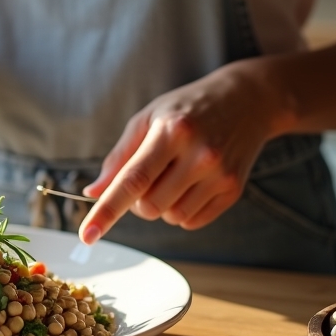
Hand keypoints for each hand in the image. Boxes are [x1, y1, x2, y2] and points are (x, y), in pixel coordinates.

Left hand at [78, 63, 287, 242]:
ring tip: (174, 174)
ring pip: (171, 217)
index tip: (87, 235)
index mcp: (172, 131)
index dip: (107, 210)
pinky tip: (191, 183)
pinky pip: (192, 222)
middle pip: (150, 206)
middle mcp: (200, 155)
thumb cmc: (187, 108)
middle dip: (138, 201)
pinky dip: (182, 210)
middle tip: (148, 176)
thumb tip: (94, 192)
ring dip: (162, 205)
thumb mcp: (149, 118)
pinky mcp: (234, 190)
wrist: (247, 100)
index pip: (133, 180)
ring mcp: (220, 174)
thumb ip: (119, 157)